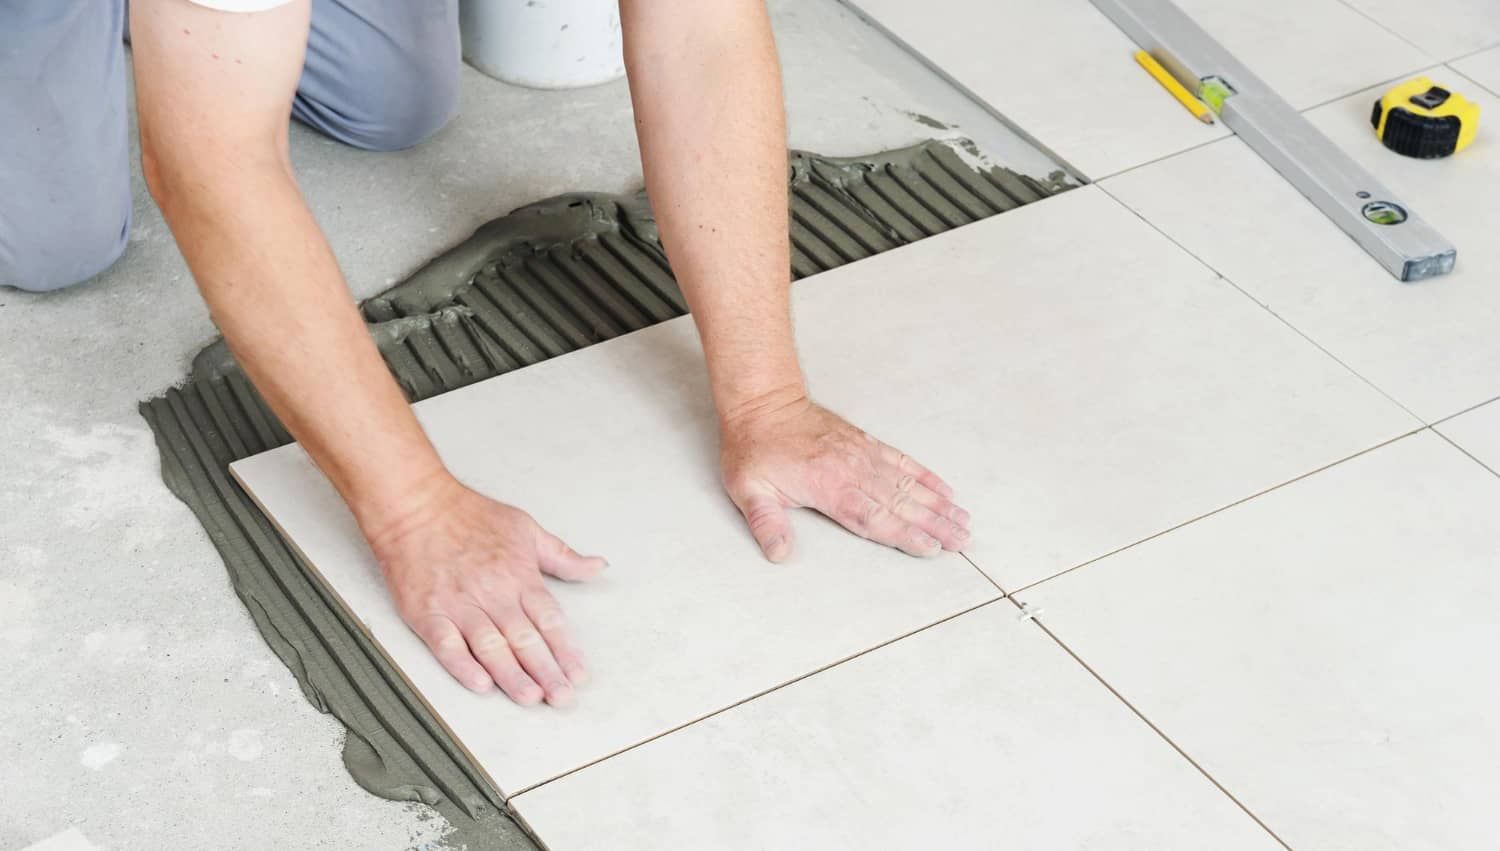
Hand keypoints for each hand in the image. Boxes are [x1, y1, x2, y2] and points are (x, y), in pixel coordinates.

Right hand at [366, 477, 605, 706]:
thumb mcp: (526, 528)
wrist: (415, 505)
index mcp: (519, 575)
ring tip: (531, 697)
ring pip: (491, 647)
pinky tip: (480, 684)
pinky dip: (463, 666)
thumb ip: (563, 555)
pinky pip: (447, 644)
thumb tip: (597, 566)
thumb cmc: (469, 516)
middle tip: (562, 698)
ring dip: (512, 675)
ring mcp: (459, 604)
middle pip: (525, 639)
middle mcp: (493, 593)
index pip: (550, 620)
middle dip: (547, 671)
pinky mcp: (428, 612)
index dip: (566, 650)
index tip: (578, 674)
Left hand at [720, 392, 970, 561]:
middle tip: (962, 540)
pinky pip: (902, 461)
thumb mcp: (748, 489)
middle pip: (900, 502)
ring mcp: (863, 455)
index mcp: (827, 486)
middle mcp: (852, 470)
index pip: (872, 516)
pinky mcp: (866, 444)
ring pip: (908, 483)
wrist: (763, 403)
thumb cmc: (754, 449)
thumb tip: (779, 553)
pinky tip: (945, 490)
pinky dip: (926, 476)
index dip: (903, 533)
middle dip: (934, 523)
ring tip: (964, 520)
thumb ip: (766, 522)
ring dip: (938, 503)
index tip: (930, 547)